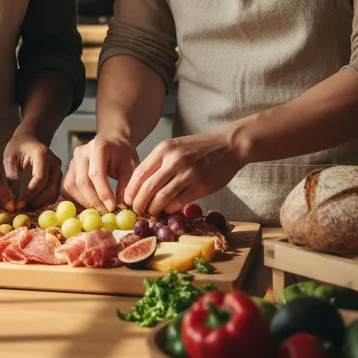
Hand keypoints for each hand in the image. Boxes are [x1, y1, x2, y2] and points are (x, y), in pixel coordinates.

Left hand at [3, 133, 62, 209]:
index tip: (18, 204)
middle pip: (50, 189)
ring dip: (40, 204)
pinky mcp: (58, 177)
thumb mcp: (10, 159)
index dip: (30, 194)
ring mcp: (59, 170)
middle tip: (20, 210)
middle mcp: (55, 163)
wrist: (30, 138)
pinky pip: (53, 193)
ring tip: (24, 208)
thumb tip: (12, 201)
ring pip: (54, 193)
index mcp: (43, 155)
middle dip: (35, 202)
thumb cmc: (18, 146)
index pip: (40, 179)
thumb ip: (12, 178)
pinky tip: (31, 204)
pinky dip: (43, 201)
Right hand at [61, 134, 139, 212]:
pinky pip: (67, 189)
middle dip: (94, 201)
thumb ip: (127, 184)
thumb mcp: (130, 165)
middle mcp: (81, 152)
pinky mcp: (69, 170)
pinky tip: (89, 205)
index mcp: (98, 147)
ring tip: (99, 210)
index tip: (112, 208)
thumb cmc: (122, 154)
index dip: (103, 193)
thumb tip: (123, 206)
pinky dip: (76, 200)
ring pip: (72, 186)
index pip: (96, 173)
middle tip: (106, 213)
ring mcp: (72, 161)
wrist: (112, 142)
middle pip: (82, 182)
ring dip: (84, 202)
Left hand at [124, 131, 243, 215]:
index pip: (140, 173)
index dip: (131, 190)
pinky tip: (169, 209)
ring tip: (152, 212)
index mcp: (164, 149)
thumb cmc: (199, 148)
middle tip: (138, 211)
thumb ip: (159, 162)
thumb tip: (141, 186)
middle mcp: (174, 160)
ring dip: (154, 209)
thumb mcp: (175, 147)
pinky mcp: (201, 186)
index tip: (128, 200)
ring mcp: (188, 173)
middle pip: (148, 188)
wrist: (229, 145)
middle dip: (139, 203)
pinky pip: (179, 202)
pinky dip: (170, 209)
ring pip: (162, 198)